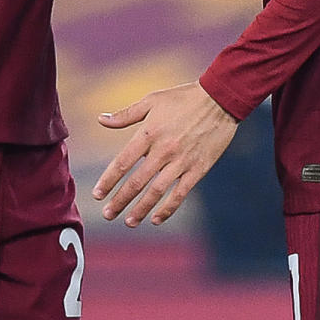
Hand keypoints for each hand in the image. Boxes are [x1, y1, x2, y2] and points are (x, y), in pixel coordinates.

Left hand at [93, 81, 239, 225]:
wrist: (221, 100)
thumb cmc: (184, 98)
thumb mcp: (152, 100)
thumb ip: (125, 114)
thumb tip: (100, 120)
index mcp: (148, 134)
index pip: (122, 163)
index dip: (108, 181)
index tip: (97, 195)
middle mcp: (163, 151)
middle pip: (136, 182)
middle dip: (120, 200)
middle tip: (108, 214)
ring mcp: (182, 161)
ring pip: (157, 192)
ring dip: (141, 209)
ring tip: (129, 222)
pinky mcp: (198, 168)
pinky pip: (181, 193)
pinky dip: (168, 208)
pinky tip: (156, 219)